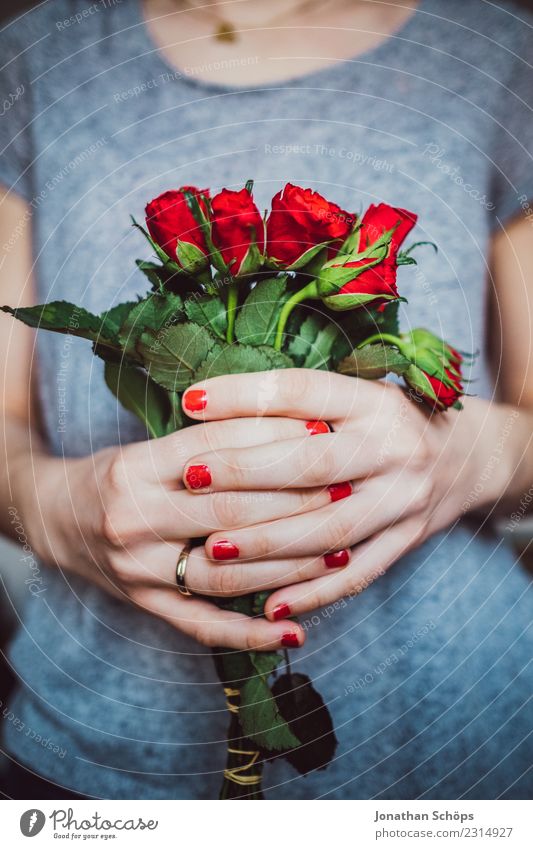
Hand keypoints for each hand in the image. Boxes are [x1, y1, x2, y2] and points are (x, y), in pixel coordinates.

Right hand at [19, 416, 323, 649]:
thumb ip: (207, 442)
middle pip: (229, 511)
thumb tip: (288, 426)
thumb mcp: (147, 447)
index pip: (218, 451)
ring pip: (225, 573)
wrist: (52, 516)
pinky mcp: (144, 604)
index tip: (325, 434)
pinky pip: (202, 625)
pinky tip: (293, 634)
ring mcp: (138, 569)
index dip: (276, 440)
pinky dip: (249, 634)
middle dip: (296, 500)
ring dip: (287, 567)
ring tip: (340, 554)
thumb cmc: (111, 474)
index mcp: (136, 468)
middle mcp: (133, 519)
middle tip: (348, 489)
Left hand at [179, 369, 500, 620]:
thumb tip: (216, 408)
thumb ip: (303, 405)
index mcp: (373, 401)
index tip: (193, 400)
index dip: (245, 396)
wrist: (468, 456)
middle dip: (245, 472)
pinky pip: (357, 575)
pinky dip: (313, 593)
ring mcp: (403, 499)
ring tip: (213, 550)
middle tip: (191, 478)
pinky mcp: (407, 540)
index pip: (302, 392)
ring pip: (329, 530)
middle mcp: (393, 447)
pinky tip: (270, 606)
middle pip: (311, 464)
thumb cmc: (392, 421)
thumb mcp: (359, 395)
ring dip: (267, 543)